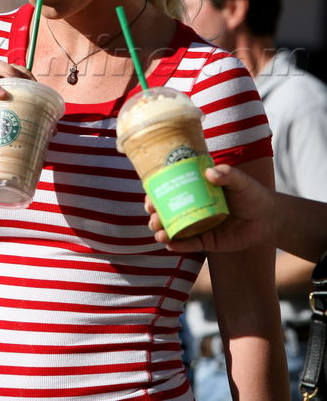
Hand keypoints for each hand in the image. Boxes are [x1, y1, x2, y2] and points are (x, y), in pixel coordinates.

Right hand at [146, 164, 275, 252]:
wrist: (268, 218)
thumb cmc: (252, 194)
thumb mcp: (240, 181)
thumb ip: (227, 174)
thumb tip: (210, 172)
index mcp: (197, 190)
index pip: (171, 189)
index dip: (156, 192)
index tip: (148, 195)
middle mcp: (194, 207)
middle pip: (167, 210)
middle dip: (155, 213)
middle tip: (152, 213)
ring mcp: (199, 225)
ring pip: (174, 229)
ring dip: (162, 230)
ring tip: (158, 231)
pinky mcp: (207, 241)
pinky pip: (189, 244)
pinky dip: (177, 245)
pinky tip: (169, 244)